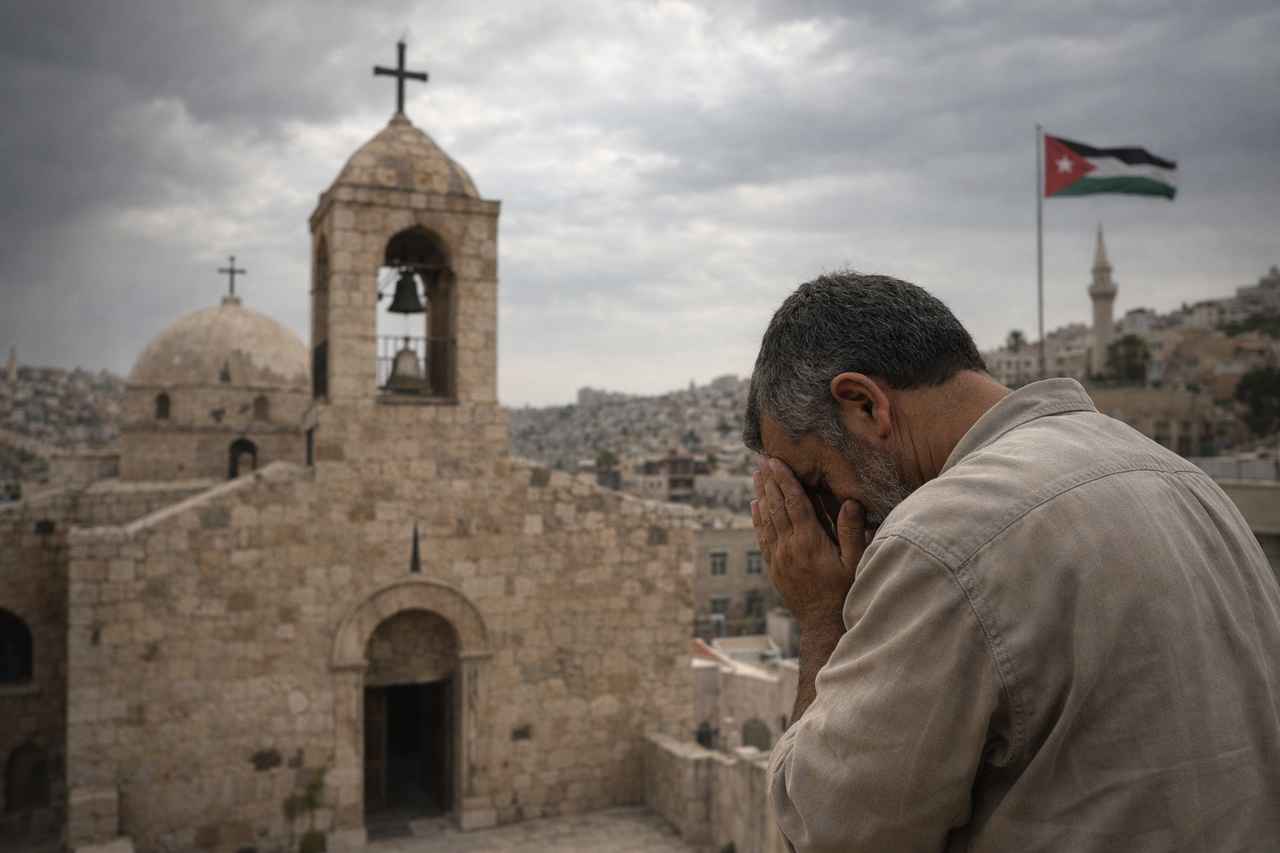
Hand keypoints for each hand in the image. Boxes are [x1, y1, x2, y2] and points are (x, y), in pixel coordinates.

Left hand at [752, 457, 866, 623]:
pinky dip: (757, 518)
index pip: (794, 503)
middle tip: (762, 459)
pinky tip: (755, 505)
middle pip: (776, 506)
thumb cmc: (844, 592)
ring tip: (756, 474)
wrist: (821, 623)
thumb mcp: (854, 563)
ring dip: (761, 494)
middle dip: (769, 481)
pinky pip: (762, 537)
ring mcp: (778, 557)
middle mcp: (789, 546)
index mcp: (809, 542)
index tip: (775, 462)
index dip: (784, 480)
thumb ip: (851, 532)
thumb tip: (851, 502)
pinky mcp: (773, 566)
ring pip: (766, 519)